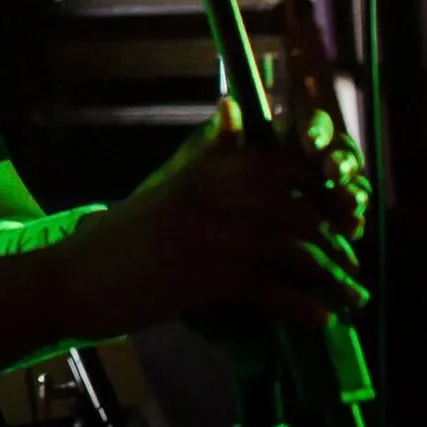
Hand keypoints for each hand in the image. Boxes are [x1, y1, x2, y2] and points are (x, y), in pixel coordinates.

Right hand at [52, 100, 369, 339]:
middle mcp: (208, 196)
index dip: (321, 188)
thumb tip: (232, 107)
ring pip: (288, 250)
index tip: (344, 215)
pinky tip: (320, 319)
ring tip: (351, 298)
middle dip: (334, 240)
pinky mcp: (201, 276)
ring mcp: (205, 235)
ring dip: (329, 277)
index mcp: (203, 172)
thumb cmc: (121, 238)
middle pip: (293, 211)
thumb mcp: (166, 185)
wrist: (72, 276)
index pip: (279, 166)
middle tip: (354, 266)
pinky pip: (268, 288)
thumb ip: (206, 153)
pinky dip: (300, 306)